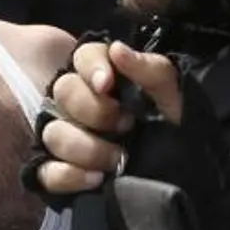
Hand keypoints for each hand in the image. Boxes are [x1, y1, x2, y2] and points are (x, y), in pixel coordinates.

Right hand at [34, 41, 183, 194]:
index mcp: (103, 76)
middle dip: (94, 111)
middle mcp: (77, 102)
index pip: (84, 56)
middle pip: (63, 92)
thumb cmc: (172, 125)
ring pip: (54, 134)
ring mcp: (65, 137)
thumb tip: (117, 50)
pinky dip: (69, 175)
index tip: (106, 84)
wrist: (181, 171)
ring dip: (87, 148)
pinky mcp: (59, 171)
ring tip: (118, 159)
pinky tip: (96, 178)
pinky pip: (48, 172)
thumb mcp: (172, 95)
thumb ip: (150, 69)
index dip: (92, 67)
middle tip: (125, 125)